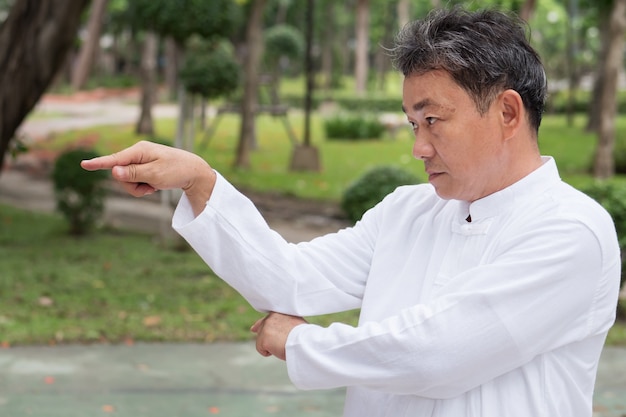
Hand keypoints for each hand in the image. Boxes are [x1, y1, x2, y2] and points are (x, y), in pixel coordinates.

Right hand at [80, 141, 215, 214]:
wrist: (193, 172)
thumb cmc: (176, 171)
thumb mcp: (155, 175)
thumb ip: (133, 173)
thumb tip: (113, 171)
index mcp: (139, 151)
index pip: (114, 159)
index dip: (98, 164)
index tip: (84, 164)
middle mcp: (137, 153)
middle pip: (119, 175)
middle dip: (131, 186)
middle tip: (149, 188)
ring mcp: (140, 161)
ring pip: (126, 181)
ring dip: (138, 188)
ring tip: (154, 186)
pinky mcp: (143, 168)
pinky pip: (135, 181)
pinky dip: (143, 187)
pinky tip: (154, 186)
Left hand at [251, 312, 307, 360]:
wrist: (304, 341)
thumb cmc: (302, 335)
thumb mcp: (293, 324)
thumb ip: (282, 323)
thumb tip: (272, 329)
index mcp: (278, 313)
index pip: (266, 319)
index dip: (259, 325)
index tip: (253, 329)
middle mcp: (270, 317)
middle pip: (261, 331)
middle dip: (265, 338)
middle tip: (278, 343)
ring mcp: (266, 327)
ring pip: (261, 341)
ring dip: (270, 346)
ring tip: (283, 345)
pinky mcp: (263, 338)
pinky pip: (261, 350)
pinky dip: (268, 353)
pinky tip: (278, 349)